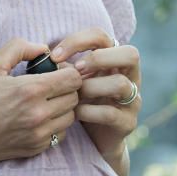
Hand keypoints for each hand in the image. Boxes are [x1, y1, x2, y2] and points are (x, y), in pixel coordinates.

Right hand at [0, 37, 83, 167]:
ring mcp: (38, 135)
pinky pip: (59, 134)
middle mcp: (39, 114)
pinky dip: (53, 125)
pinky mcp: (35, 149)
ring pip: (70, 117)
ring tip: (44, 102)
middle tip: (49, 85)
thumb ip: (20, 48)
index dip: (67, 71)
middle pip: (75, 97)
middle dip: (65, 88)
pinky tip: (36, 118)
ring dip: (62, 107)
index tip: (55, 71)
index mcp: (31, 90)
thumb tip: (44, 48)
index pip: (73, 78)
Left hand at [46, 27, 141, 161]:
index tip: (54, 56)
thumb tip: (44, 55)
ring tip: (75, 96)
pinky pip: (110, 113)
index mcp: (114, 60)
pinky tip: (76, 114)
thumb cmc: (80, 101)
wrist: (94, 139)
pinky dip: (89, 111)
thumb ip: (63, 66)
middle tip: (76, 70)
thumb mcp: (71, 80)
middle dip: (99, 59)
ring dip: (91, 87)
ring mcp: (132, 100)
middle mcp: (129, 77)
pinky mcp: (127, 122)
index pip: (102, 36)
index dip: (78, 41)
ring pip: (120, 84)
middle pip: (131, 54)